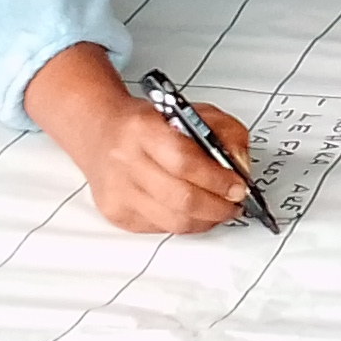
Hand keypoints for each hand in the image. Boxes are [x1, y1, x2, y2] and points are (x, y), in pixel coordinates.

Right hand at [25, 42, 255, 234]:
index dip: (217, 179)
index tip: (238, 186)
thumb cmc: (146, 123)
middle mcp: (125, 160)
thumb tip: (240, 167)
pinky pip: (160, 229)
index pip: (185, 161)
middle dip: (218, 207)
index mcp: (143, 128)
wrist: (99, 131)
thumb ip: (224, 131)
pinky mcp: (116, 213)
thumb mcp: (190, 111)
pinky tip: (191, 211)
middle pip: (180, 198)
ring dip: (205, 220)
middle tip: (234, 204)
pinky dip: (184, 224)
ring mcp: (118, 191)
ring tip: (218, 210)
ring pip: (173, 222)